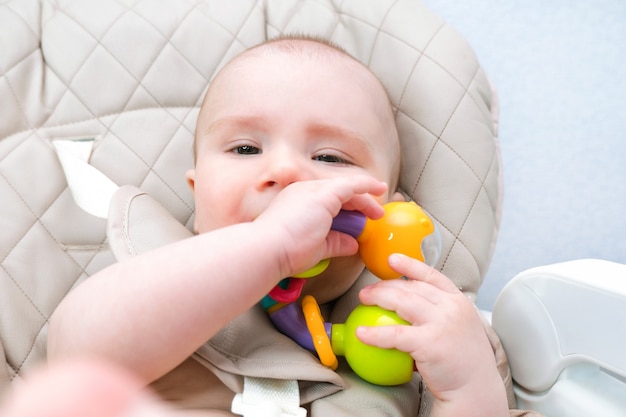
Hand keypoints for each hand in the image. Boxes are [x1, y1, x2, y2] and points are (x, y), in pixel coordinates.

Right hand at [254, 175, 386, 277]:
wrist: (268, 248)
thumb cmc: (285, 251)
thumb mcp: (316, 247)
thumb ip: (335, 242)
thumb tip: (352, 244)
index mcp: (298, 202)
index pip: (328, 199)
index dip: (347, 205)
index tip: (361, 214)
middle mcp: (304, 191)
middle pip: (338, 191)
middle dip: (359, 201)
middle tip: (374, 213)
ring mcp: (312, 190)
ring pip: (346, 188)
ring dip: (364, 198)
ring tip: (378, 211)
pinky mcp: (322, 194)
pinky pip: (350, 185)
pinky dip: (365, 186)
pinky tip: (377, 190)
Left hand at [356, 254, 507, 416]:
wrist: (477, 389)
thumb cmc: (465, 362)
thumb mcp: (461, 327)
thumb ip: (441, 314)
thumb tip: (410, 307)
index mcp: (459, 301)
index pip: (432, 275)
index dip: (410, 265)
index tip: (392, 259)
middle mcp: (451, 307)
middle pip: (411, 287)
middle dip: (385, 285)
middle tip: (367, 292)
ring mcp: (441, 323)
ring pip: (401, 301)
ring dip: (378, 297)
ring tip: (363, 300)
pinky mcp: (429, 343)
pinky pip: (395, 334)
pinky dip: (375, 333)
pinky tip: (362, 333)